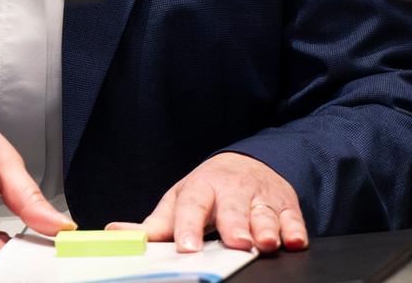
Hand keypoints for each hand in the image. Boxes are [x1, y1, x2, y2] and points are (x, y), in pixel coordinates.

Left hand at [107, 152, 307, 253]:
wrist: (248, 164)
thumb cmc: (209, 190)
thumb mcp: (180, 199)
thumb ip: (156, 223)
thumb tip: (116, 233)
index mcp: (201, 187)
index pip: (192, 205)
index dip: (188, 226)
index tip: (187, 247)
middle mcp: (232, 190)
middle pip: (232, 208)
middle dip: (235, 225)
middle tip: (236, 243)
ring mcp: (260, 197)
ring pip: (264, 213)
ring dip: (266, 227)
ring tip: (265, 243)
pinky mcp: (285, 204)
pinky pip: (292, 217)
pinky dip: (295, 228)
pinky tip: (294, 240)